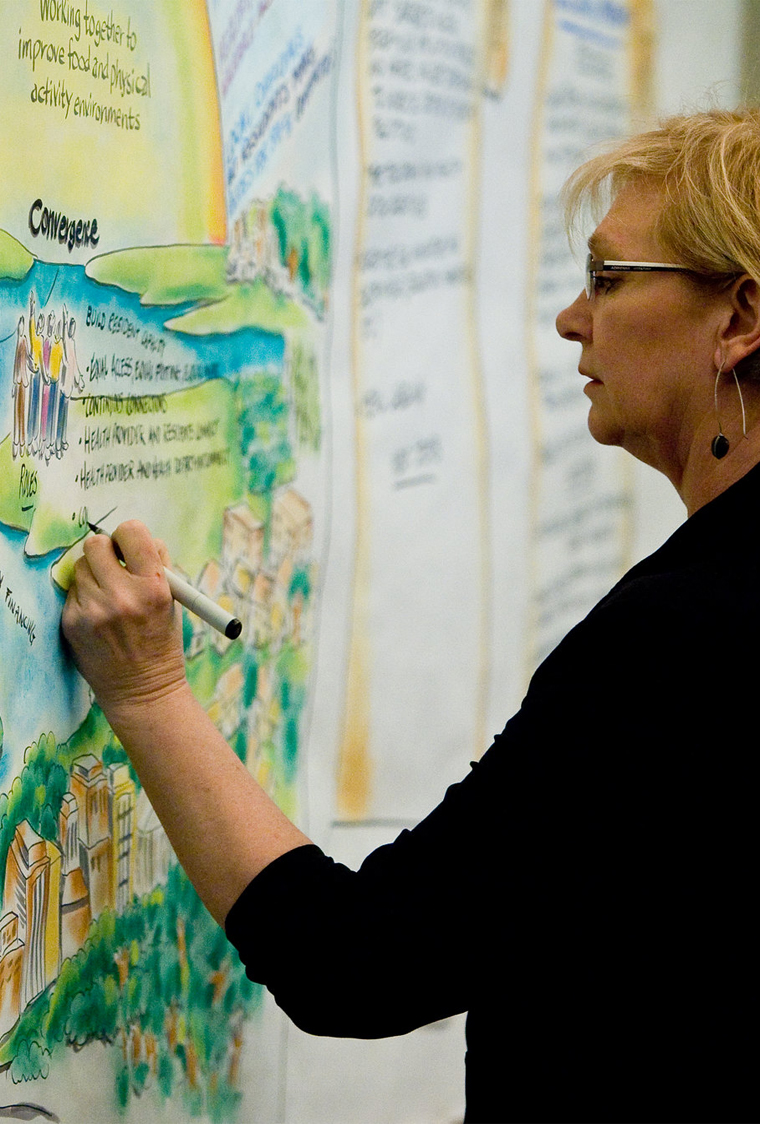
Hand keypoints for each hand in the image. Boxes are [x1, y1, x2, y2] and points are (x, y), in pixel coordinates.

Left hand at [61, 520, 187, 719]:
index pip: (131, 532)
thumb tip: (135, 536)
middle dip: (106, 552)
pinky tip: (99, 616)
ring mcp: (93, 610)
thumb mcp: (173, 601)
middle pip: (96, 544)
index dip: (130, 536)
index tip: (129, 547)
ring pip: (80, 567)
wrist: (142, 690)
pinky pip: (73, 591)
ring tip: (108, 597)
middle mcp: (122, 596)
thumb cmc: (161, 641)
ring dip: (93, 575)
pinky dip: (85, 597)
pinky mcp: (72, 622)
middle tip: (114, 567)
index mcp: (153, 587)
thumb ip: (157, 564)